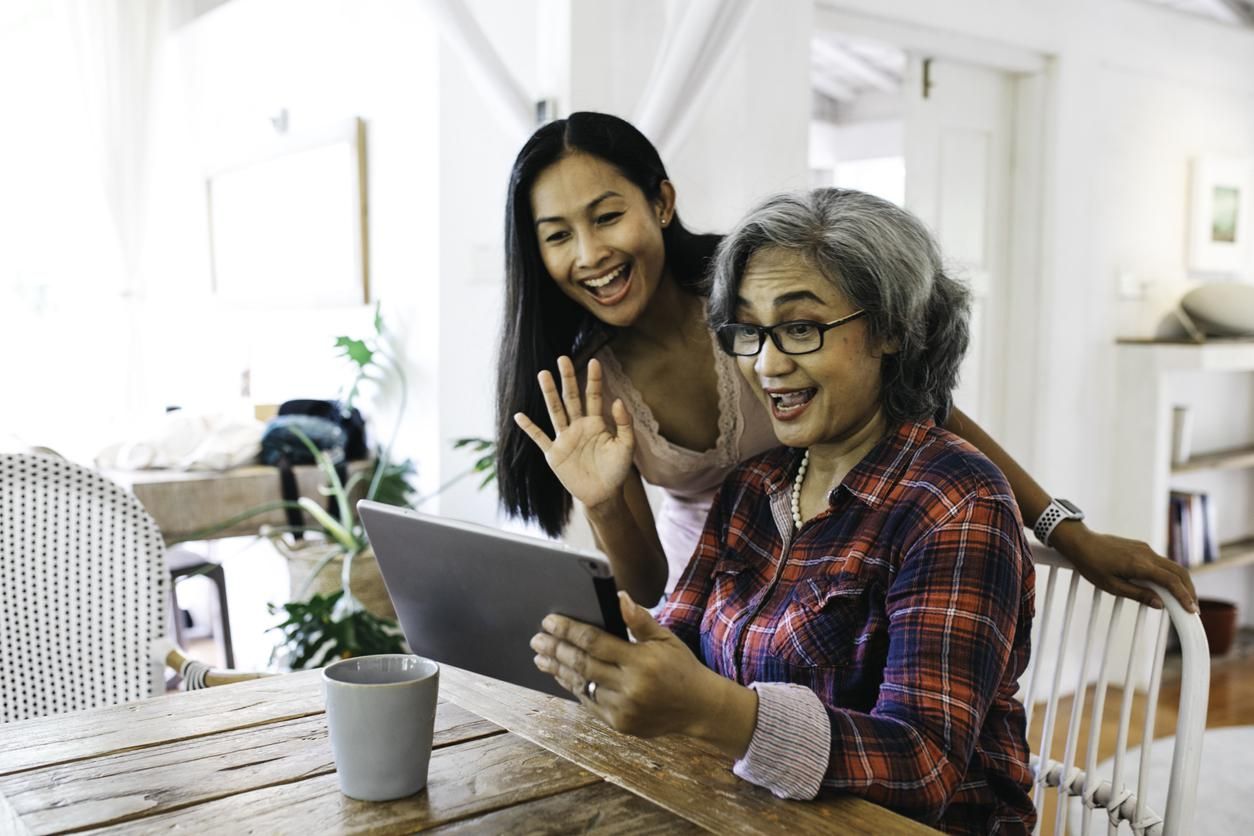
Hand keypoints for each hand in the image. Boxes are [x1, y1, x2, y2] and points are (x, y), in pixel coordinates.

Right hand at [513, 356, 634, 509]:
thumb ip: (624, 424)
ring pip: (555, 411)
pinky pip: (540, 438)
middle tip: (563, 358)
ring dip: (549, 394)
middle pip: (571, 398)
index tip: (595, 361)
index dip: (594, 379)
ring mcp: (564, 438)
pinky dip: (530, 428)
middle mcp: (578, 426)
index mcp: (596, 422)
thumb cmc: (616, 470)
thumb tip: (617, 400)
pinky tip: (519, 415)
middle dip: (568, 378)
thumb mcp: (625, 446)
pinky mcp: (554, 453)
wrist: (603, 495)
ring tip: (543, 374)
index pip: (594, 396)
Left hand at [531, 592, 752, 749]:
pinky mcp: (619, 723)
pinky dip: (574, 686)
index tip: (549, 621)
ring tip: (541, 657)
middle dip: (556, 649)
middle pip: (581, 664)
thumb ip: (639, 619)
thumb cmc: (681, 667)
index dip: (568, 630)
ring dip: (558, 669)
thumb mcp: (665, 638)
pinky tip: (562, 675)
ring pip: (581, 685)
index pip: (594, 642)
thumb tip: (618, 596)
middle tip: (537, 639)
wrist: (698, 708)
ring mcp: (622, 709)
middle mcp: (629, 687)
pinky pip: (589, 702)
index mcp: (641, 662)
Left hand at [1052, 523, 1197, 611]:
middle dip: (1189, 590)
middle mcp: (1147, 554)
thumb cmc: (1091, 564)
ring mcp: (1145, 549)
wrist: (1080, 542)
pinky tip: (1169, 586)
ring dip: (1182, 582)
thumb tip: (1160, 604)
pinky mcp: (1142, 547)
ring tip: (1184, 599)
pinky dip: (1171, 575)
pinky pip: (1162, 562)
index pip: (1171, 581)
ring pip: (1172, 566)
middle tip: (1193, 608)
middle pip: (1179, 572)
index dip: (1184, 596)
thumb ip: (1137, 594)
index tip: (1193, 610)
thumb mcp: (1111, 586)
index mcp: (1140, 564)